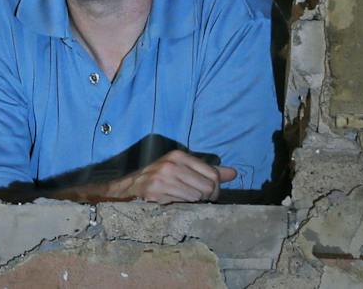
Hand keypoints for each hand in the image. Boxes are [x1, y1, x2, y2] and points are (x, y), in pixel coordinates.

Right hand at [105, 150, 236, 202]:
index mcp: (179, 155)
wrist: (128, 189)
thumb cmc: (159, 180)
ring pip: (197, 197)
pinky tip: (173, 203)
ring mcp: (162, 177)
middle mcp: (171, 164)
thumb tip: (234, 173)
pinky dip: (182, 207)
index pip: (213, 174)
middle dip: (206, 198)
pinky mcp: (156, 192)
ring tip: (181, 200)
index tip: (206, 194)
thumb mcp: (183, 170)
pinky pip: (183, 203)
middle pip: (208, 187)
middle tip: (194, 199)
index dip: (214, 189)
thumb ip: (209, 172)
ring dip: (193, 203)